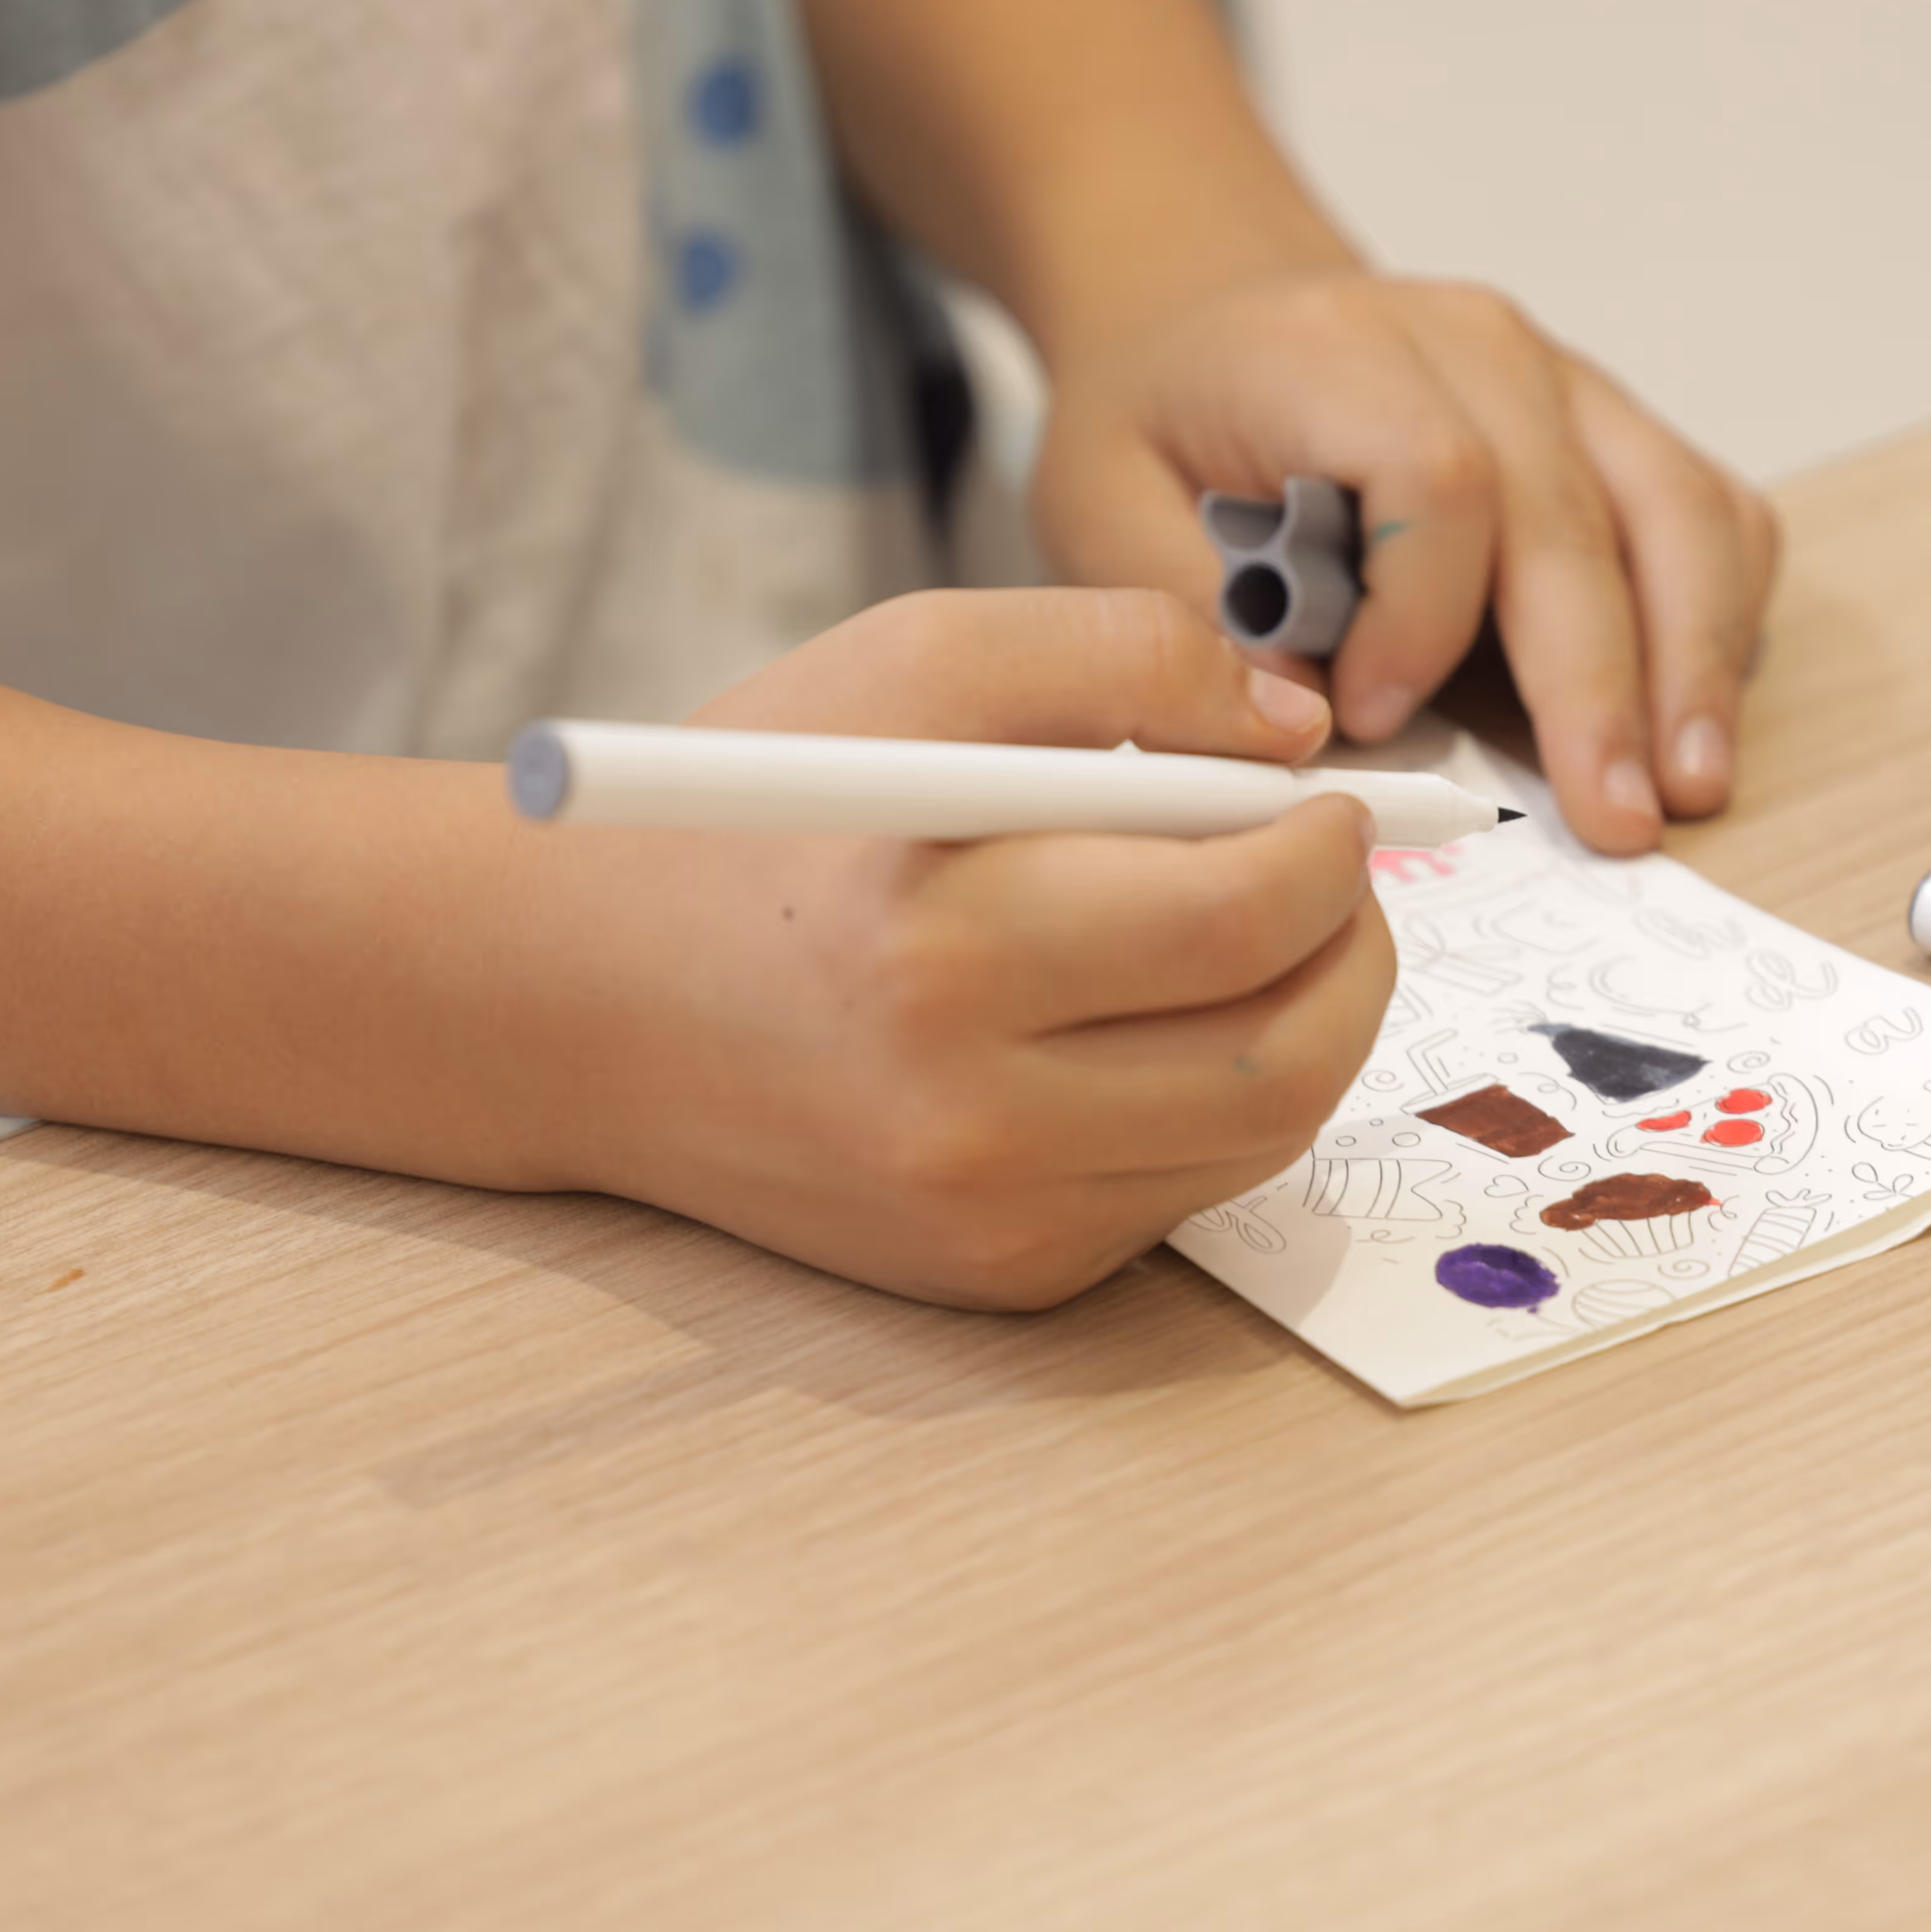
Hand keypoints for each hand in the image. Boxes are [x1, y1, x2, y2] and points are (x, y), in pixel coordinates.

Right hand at [528, 589, 1396, 1309]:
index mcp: (943, 944)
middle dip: (1351, 948)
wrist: (579, 999)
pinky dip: (1219, 1104)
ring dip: (1308, 1027)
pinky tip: (1162, 1024)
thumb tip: (1297, 729)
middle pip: (1281, 1052)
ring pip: (1259, 1136)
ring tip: (1267, 938)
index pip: (1238, 917)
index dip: (1327, 850)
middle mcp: (968, 1111)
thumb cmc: (755, 811)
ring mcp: (989, 1215)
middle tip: (1333, 876)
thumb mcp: (919, 660)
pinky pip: (1184, 1193)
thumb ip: (1124, 655)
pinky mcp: (1000, 1276)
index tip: (1328, 802)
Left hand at [1025, 268, 1783, 855]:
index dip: (1420, 613)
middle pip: (1574, 513)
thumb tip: (1294, 724)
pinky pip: (1712, 511)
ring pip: (1677, 510)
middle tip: (1614, 820)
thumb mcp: (1106, 501)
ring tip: (1689, 786)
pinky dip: (1722, 615)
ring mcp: (1565, 382)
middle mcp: (1475, 348)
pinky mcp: (1616, 428)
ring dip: (1693, 660)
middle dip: (1598, 685)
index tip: (1372, 719)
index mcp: (1335, 352)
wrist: (1216, 312)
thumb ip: (1183, 608)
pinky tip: (1696, 720)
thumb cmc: (1168, 422)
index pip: (1434, 473)